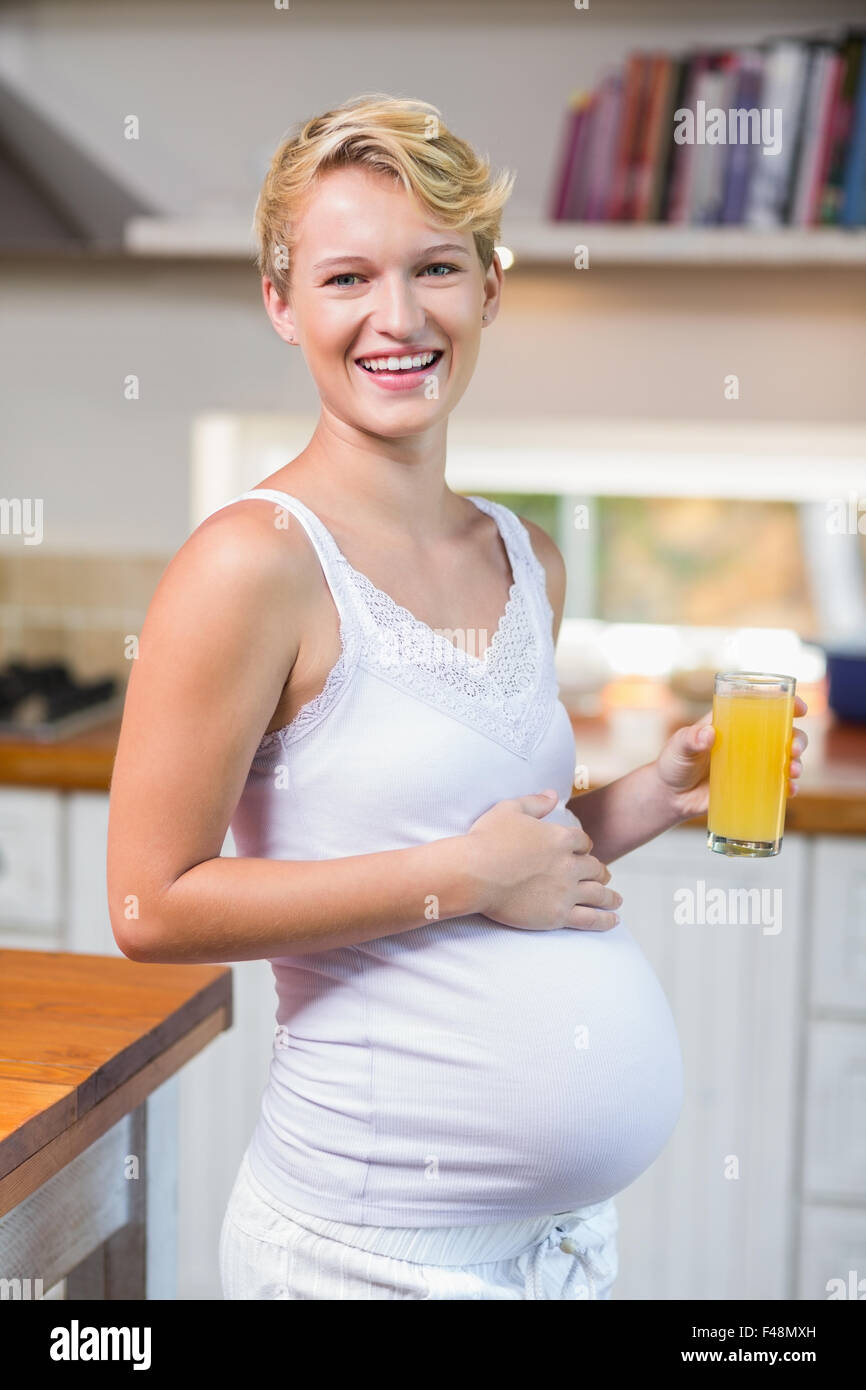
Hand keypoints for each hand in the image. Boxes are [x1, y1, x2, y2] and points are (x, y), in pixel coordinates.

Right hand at [465, 789, 621, 931]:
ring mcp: (566, 891)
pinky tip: (613, 921)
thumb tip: (553, 795)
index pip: (583, 842)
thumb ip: (535, 802)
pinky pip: (591, 918)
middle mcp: (570, 864)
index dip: (584, 847)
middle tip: (604, 876)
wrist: (474, 874)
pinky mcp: (558, 915)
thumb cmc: (487, 840)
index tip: (583, 852)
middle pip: (595, 868)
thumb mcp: (510, 810)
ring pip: (598, 894)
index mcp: (561, 838)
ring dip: (610, 896)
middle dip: (600, 872)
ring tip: (616, 900)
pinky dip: (605, 920)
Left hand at [656, 695, 809, 820]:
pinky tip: (790, 790)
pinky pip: (777, 785)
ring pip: (785, 759)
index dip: (785, 704)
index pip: (762, 707)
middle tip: (793, 748)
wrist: (670, 797)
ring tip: (793, 771)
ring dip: (796, 762)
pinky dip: (789, 787)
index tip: (799, 707)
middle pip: (783, 733)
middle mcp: (747, 742)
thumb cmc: (673, 763)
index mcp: (732, 722)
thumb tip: (707, 734)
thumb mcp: (678, 747)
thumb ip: (689, 740)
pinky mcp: (752, 787)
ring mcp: (752, 765)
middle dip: (797, 738)